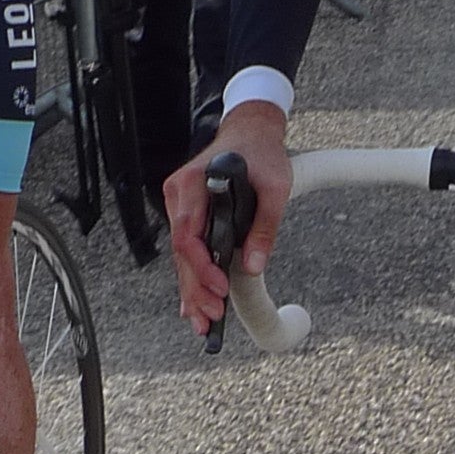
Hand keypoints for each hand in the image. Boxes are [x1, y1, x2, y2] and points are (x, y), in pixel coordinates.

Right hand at [164, 100, 291, 337]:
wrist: (251, 131)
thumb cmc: (262, 154)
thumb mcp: (274, 187)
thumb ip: (264, 227)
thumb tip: (253, 265)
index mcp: (193, 184)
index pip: (187, 235)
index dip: (202, 267)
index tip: (220, 288)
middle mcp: (179, 196)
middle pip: (181, 253)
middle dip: (196, 289)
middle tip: (212, 318)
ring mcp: (180, 206)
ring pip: (182, 257)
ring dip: (192, 290)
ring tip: (202, 323)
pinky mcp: (188, 214)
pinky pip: (187, 250)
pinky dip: (192, 278)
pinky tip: (192, 306)